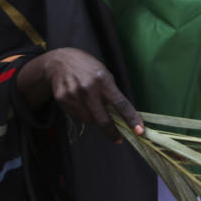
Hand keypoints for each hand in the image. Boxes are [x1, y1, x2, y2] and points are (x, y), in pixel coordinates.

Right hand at [18, 48, 143, 142]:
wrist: (60, 62)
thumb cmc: (89, 69)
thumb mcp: (104, 74)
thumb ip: (111, 93)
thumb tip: (119, 115)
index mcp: (103, 81)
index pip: (121, 103)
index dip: (131, 119)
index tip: (139, 131)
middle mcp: (88, 88)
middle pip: (103, 119)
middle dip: (112, 132)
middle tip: (119, 139)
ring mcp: (74, 95)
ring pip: (89, 120)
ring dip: (94, 119)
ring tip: (91, 105)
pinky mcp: (62, 100)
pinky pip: (76, 116)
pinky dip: (82, 114)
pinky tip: (79, 102)